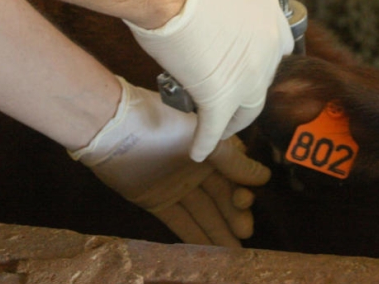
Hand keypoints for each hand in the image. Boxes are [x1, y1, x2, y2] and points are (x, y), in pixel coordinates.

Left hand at [68, 76, 270, 246]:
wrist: (114, 129)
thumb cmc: (164, 124)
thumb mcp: (203, 137)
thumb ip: (232, 160)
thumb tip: (264, 178)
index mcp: (208, 148)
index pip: (233, 174)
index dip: (242, 189)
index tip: (245, 201)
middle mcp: (195, 169)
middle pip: (220, 196)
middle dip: (233, 214)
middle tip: (245, 231)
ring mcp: (176, 187)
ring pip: (202, 212)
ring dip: (219, 231)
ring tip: (236, 253)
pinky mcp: (156, 202)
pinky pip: (179, 221)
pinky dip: (194, 236)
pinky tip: (210, 252)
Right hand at [125, 0, 293, 160]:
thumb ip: (226, 3)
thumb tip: (212, 9)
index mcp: (270, 13)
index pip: (278, 48)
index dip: (262, 62)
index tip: (250, 69)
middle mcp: (268, 46)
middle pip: (264, 82)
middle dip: (248, 94)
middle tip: (232, 100)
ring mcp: (249, 75)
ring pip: (247, 111)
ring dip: (232, 122)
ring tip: (219, 129)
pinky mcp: (221, 96)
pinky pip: (214, 127)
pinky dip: (205, 141)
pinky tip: (197, 150)